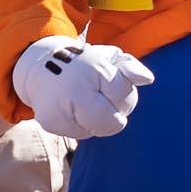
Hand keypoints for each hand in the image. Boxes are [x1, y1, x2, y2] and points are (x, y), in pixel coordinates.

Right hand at [15, 36, 151, 139]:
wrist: (42, 66)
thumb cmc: (84, 62)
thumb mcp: (109, 57)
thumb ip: (130, 67)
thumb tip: (148, 79)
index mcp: (94, 68)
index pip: (124, 97)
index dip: (122, 95)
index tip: (109, 87)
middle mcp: (75, 89)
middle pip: (113, 123)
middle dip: (113, 114)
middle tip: (98, 98)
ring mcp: (61, 108)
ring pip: (96, 131)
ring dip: (96, 121)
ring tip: (82, 100)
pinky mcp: (49, 123)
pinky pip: (79, 134)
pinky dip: (80, 125)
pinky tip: (70, 108)